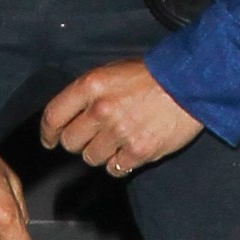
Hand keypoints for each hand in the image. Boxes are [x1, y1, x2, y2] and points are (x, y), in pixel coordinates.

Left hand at [39, 59, 201, 177]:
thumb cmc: (152, 75)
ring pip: (91, 158)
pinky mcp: (139, 151)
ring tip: (117, 140)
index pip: (53, 116)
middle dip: (79, 142)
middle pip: (70, 142)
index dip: (48, 132)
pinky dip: (120, 163)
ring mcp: (120, 133)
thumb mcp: (113, 71)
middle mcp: (101, 110)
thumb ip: (89, 92)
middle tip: (94, 136)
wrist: (190, 82)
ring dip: (100, 153)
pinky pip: (115, 169)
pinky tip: (130, 150)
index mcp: (90, 86)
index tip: (50, 140)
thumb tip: (70, 115)